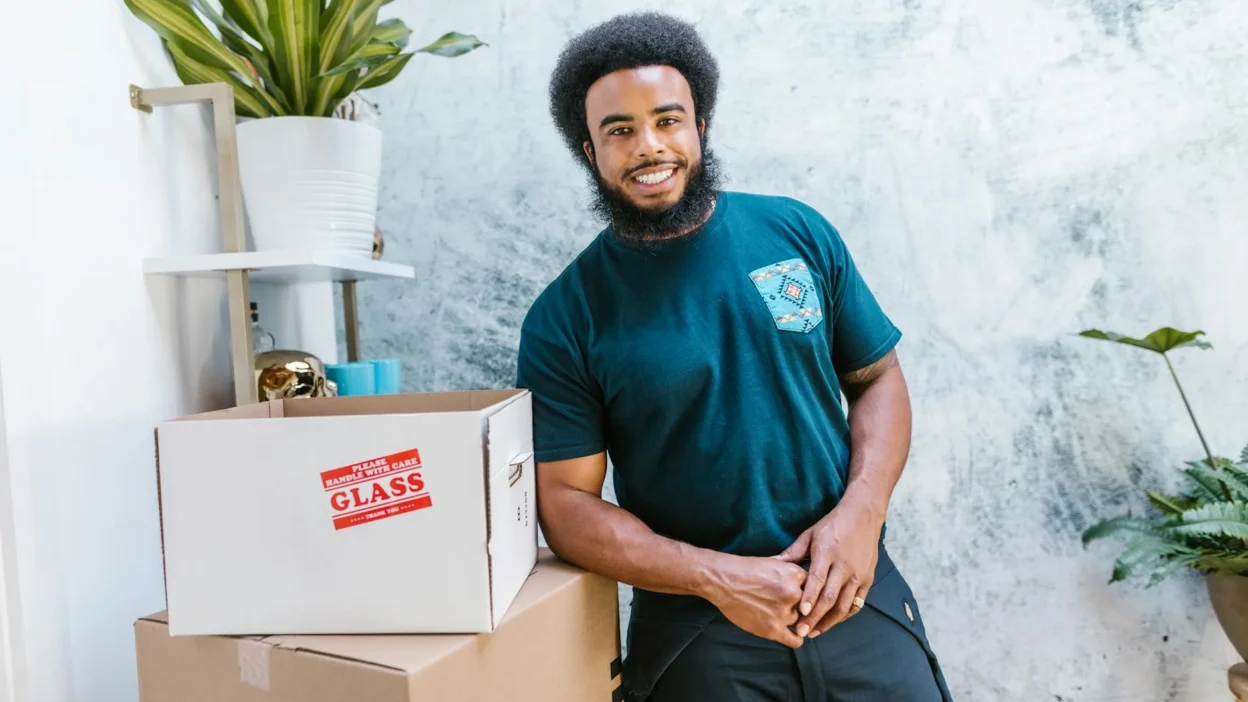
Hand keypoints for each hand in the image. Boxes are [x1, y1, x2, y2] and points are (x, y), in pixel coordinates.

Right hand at [702, 554, 807, 648]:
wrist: (722, 580)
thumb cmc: (745, 569)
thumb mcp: (775, 562)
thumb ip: (793, 571)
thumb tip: (809, 578)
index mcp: (795, 575)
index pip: (814, 587)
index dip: (807, 592)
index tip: (804, 595)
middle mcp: (793, 594)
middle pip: (809, 606)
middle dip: (801, 606)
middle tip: (789, 605)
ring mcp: (783, 613)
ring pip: (800, 622)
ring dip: (792, 620)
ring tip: (780, 615)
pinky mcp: (772, 629)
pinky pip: (795, 640)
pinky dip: (797, 639)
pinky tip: (793, 635)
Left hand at [775, 500, 883, 637]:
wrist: (863, 516)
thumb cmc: (832, 525)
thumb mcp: (810, 534)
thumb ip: (793, 553)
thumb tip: (773, 564)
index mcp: (828, 553)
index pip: (818, 580)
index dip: (809, 598)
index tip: (800, 613)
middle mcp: (844, 566)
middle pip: (830, 597)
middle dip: (815, 617)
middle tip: (802, 632)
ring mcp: (858, 574)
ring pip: (844, 605)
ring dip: (830, 621)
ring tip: (815, 632)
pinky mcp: (868, 579)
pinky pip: (857, 603)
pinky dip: (845, 615)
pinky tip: (833, 622)